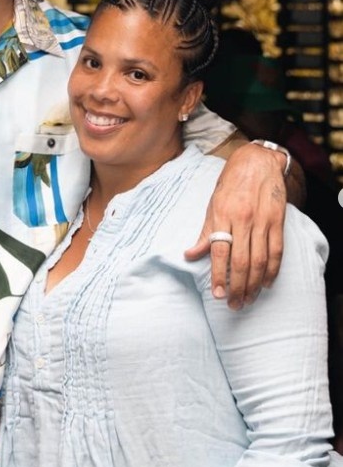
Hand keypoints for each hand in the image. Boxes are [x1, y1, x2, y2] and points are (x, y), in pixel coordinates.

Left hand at [185, 143, 286, 308]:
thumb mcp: (212, 205)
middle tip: (234, 305)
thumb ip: (204, 232)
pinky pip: (277, 250)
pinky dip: (272, 269)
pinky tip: (266, 283)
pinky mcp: (278, 220)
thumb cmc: (230, 184)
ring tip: (248, 299)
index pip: (219, 251)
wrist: (257, 162)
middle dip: (237, 286)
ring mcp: (263, 220)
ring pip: (260, 259)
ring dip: (254, 283)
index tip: (218, 294)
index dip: (219, 275)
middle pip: (241, 260)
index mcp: (223, 215)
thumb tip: (189, 255)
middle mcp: (244, 219)